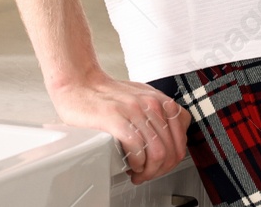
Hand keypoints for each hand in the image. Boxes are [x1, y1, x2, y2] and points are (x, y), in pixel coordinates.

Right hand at [48, 72, 191, 184]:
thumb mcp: (140, 98)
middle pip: (172, 149)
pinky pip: (137, 148)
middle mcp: (151, 103)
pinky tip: (128, 164)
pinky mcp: (115, 118)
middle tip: (147, 174)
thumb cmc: (105, 95)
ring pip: (158, 152)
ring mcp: (134, 110)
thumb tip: (170, 140)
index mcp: (159, 100)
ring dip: (148, 171)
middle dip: (160, 170)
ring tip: (137, 173)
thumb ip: (157, 115)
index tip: (160, 165)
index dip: (172, 159)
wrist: (79, 85)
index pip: (182, 138)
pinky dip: (135, 163)